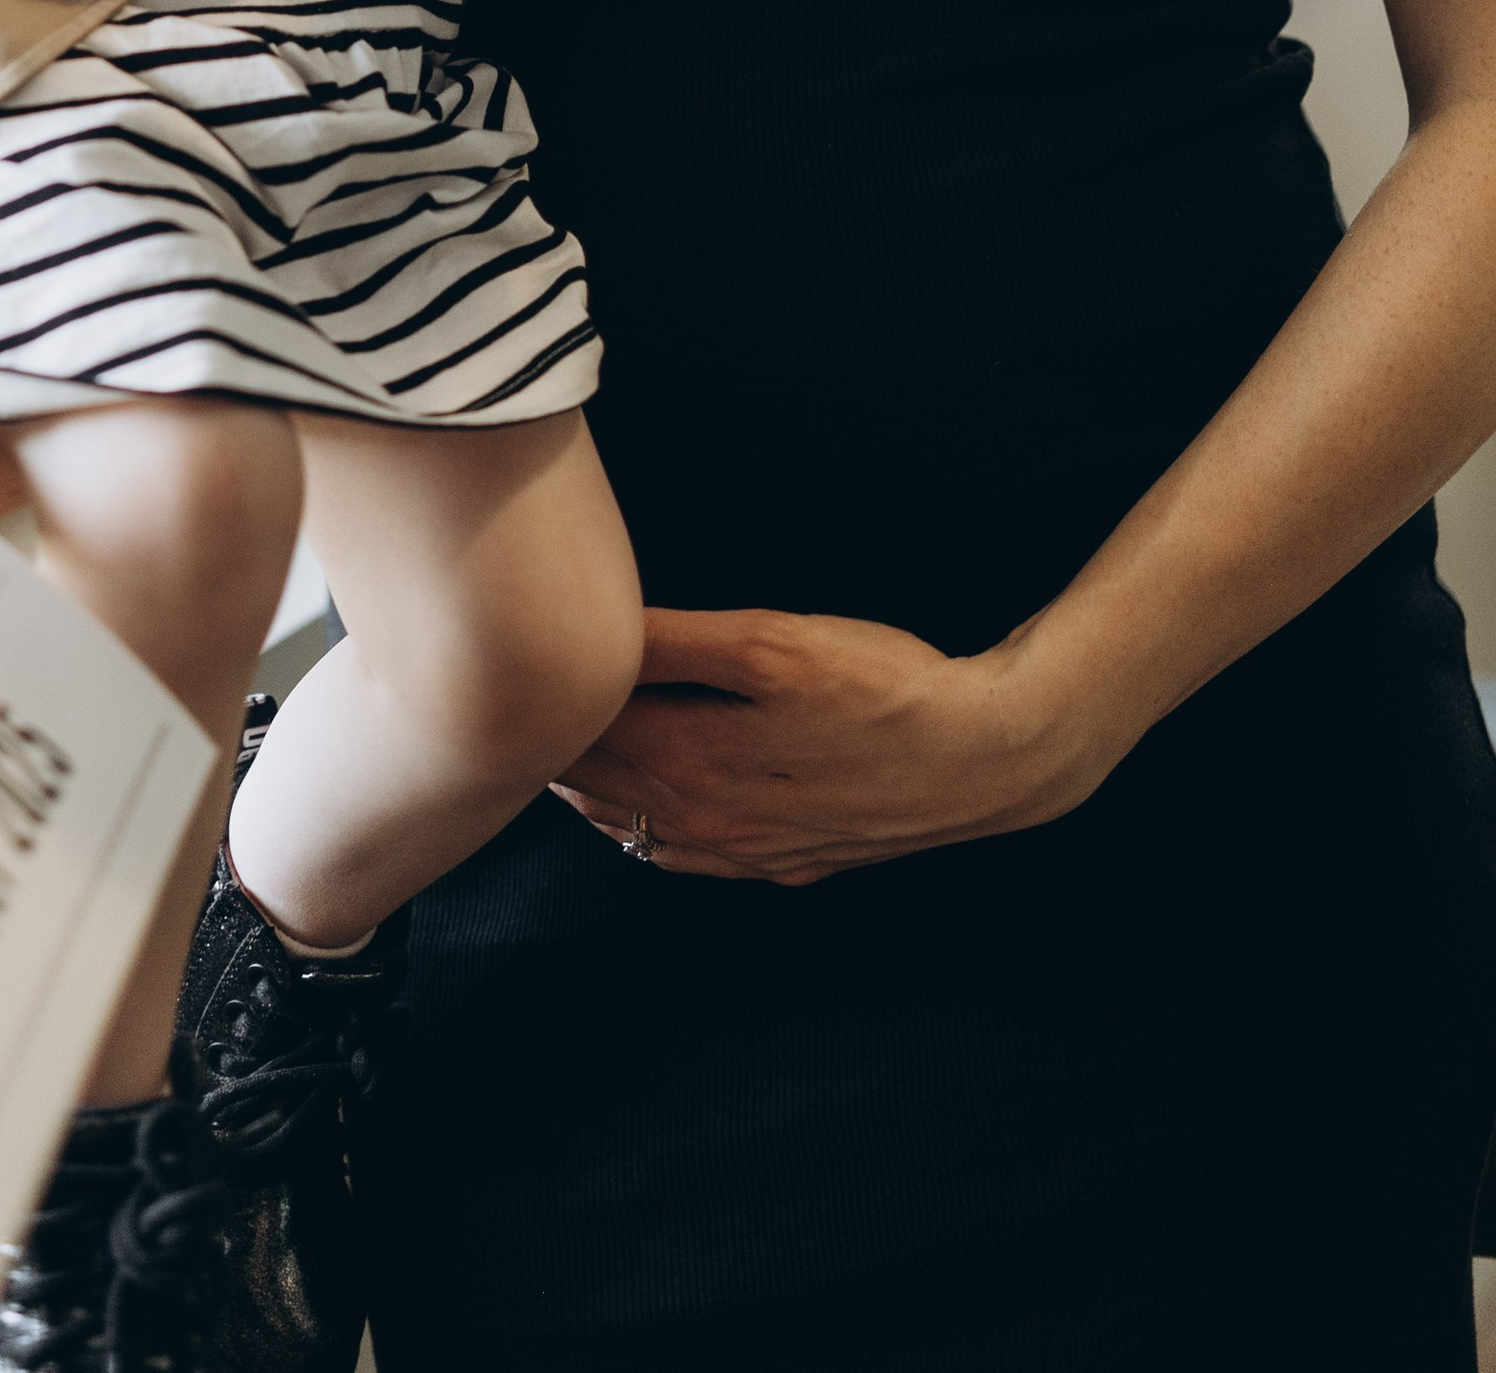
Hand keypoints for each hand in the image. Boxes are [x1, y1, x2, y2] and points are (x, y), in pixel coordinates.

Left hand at [556, 606, 1115, 887]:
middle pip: (600, 786)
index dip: (547, 699)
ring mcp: (746, 852)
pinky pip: (685, 858)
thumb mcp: (772, 640)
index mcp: (690, 760)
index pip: (585, 735)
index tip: (516, 661)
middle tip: (513, 702)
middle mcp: (707, 820)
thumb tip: (597, 631)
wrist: (982, 756)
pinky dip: (643, 830)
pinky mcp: (782, 864)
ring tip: (556, 748)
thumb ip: (673, 641)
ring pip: (635, 829)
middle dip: (555, 747)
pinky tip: (638, 809)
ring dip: (591, 791)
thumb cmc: (881, 684)